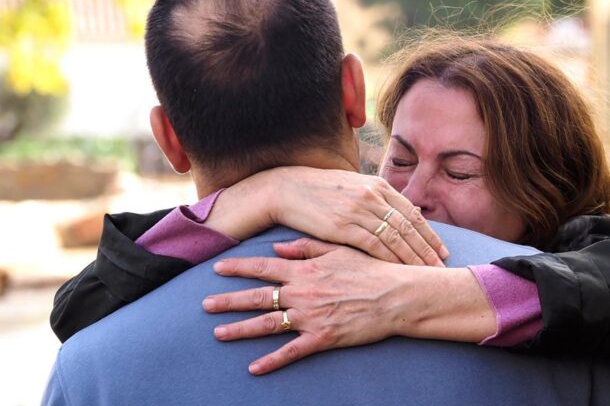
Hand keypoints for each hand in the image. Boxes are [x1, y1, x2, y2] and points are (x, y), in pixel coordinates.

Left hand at [203, 240, 412, 374]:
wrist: (395, 295)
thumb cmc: (370, 270)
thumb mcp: (338, 250)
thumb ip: (305, 248)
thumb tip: (277, 248)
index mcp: (305, 270)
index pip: (263, 268)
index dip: (239, 268)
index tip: (217, 268)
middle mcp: (302, 293)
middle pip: (257, 297)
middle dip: (228, 301)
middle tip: (205, 305)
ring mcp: (310, 317)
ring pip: (267, 324)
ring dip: (241, 329)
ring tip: (219, 333)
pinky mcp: (322, 338)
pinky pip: (291, 351)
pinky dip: (271, 361)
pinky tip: (253, 368)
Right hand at [213, 167, 447, 265]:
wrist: (286, 188)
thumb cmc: (320, 190)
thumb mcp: (353, 186)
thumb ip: (377, 198)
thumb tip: (401, 212)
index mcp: (377, 185)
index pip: (411, 213)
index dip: (429, 234)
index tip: (442, 250)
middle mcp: (372, 196)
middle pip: (408, 227)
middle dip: (427, 249)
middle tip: (442, 267)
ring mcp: (359, 210)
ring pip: (395, 238)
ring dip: (413, 257)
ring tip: (427, 273)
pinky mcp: (343, 226)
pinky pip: (374, 245)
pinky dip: (390, 259)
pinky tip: (400, 271)